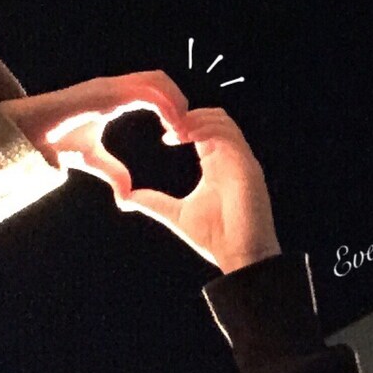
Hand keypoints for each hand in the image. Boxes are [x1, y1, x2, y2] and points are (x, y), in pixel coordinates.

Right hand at [0, 70, 188, 198]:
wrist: (33, 135)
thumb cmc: (58, 141)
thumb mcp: (94, 160)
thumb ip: (114, 173)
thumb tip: (127, 196)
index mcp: (117, 96)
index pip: (155, 89)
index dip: (172, 106)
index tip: (182, 133)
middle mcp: (117, 86)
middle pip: (161, 80)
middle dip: (180, 101)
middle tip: (189, 130)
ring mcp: (112, 86)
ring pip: (158, 80)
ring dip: (176, 102)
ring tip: (183, 130)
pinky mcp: (108, 92)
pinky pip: (147, 92)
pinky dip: (166, 107)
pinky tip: (172, 129)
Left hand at [119, 108, 281, 273]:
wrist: (241, 256)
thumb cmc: (217, 237)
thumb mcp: (177, 214)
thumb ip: (154, 202)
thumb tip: (126, 197)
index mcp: (217, 165)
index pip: (204, 130)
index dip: (183, 125)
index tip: (164, 136)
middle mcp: (231, 158)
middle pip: (214, 117)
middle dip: (189, 115)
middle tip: (166, 126)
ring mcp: (241, 160)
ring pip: (222, 121)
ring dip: (196, 119)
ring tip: (175, 131)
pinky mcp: (247, 166)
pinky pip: (229, 135)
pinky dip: (206, 129)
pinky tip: (186, 138)